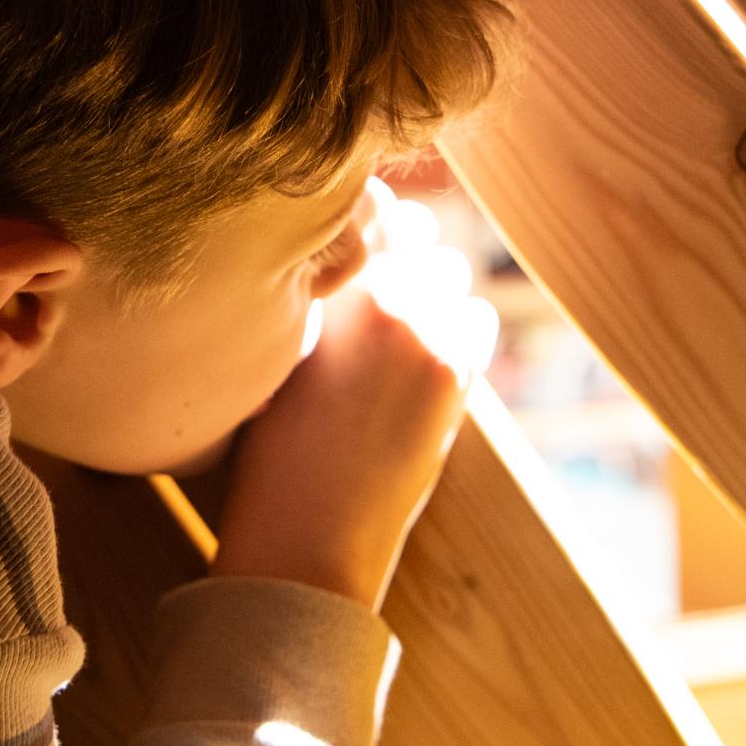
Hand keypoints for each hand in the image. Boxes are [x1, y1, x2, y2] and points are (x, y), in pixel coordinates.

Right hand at [209, 185, 498, 608]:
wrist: (306, 540)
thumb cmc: (268, 452)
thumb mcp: (273, 353)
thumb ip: (312, 295)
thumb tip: (347, 249)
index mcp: (325, 286)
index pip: (369, 206)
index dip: (366, 218)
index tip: (361, 238)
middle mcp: (383, 298)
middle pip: (419, 233)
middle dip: (406, 253)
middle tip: (382, 290)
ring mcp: (429, 335)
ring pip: (452, 274)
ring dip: (435, 291)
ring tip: (401, 334)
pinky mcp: (458, 376)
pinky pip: (477, 319)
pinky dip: (461, 330)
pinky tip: (429, 362)